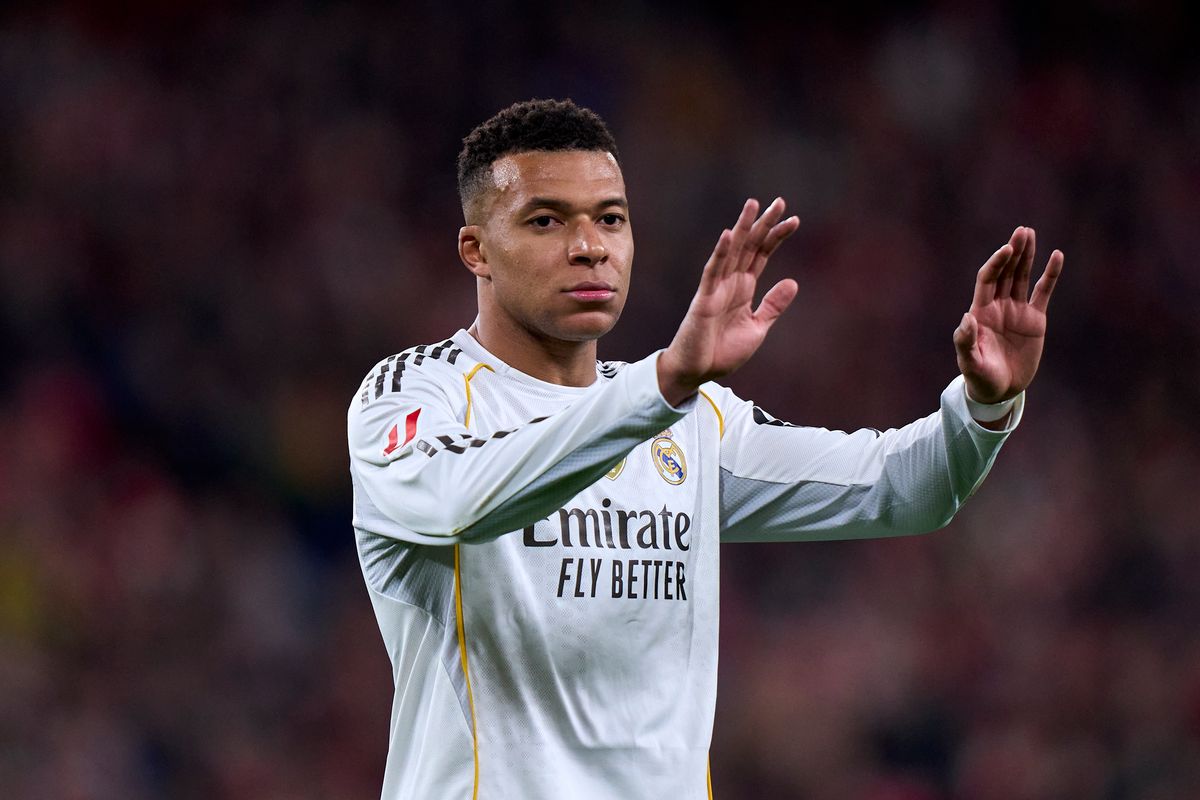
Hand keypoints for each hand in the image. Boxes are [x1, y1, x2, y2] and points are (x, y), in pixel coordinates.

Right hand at [658, 198, 799, 405]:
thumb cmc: (722, 351)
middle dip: (764, 224)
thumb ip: (773, 305)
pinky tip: (729, 235)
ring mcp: (716, 288)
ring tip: (754, 205)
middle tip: (779, 201)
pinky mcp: (704, 299)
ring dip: (743, 228)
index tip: (794, 220)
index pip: (761, 255)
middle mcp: (730, 282)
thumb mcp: (757, 328)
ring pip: (731, 252)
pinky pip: (712, 272)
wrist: (697, 372)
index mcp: (743, 288)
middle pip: (749, 246)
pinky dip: (721, 253)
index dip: (777, 237)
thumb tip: (793, 282)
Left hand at [954, 226, 1063, 403]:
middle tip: (1022, 231)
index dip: (996, 263)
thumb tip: (966, 319)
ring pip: (1021, 276)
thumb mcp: (970, 362)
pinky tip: (1057, 256)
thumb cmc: (980, 378)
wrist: (1000, 391)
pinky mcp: (1035, 319)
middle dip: (1013, 252)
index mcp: (981, 312)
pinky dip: (1050, 275)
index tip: (1006, 249)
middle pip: (1005, 272)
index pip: (988, 279)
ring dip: (1026, 256)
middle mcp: (998, 306)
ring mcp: (1017, 310)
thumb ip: (966, 342)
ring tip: (1029, 233)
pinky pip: (1043, 292)